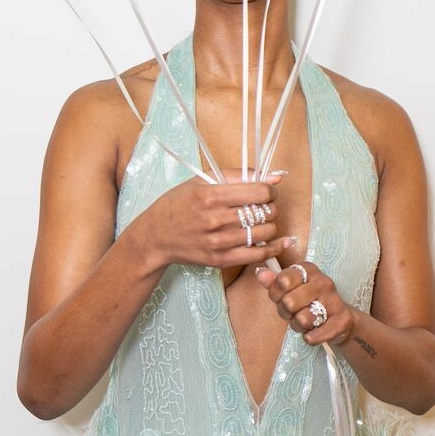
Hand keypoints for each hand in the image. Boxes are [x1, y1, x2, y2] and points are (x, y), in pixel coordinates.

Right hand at [123, 172, 286, 273]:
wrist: (154, 237)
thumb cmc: (176, 205)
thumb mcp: (200, 182)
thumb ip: (238, 176)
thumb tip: (276, 176)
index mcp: (211, 195)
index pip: (259, 192)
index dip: (270, 190)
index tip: (268, 192)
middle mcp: (216, 219)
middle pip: (264, 212)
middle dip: (271, 207)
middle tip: (265, 207)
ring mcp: (219, 242)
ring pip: (264, 232)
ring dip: (270, 225)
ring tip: (262, 222)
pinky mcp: (220, 260)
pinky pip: (257, 255)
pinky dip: (273, 248)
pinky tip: (279, 243)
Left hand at [253, 260, 353, 347]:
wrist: (340, 320)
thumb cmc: (309, 302)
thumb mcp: (290, 290)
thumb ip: (274, 282)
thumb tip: (260, 273)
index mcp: (309, 270)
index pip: (282, 280)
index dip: (277, 294)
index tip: (283, 296)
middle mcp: (324, 282)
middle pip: (289, 302)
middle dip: (286, 312)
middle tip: (294, 312)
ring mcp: (334, 301)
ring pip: (302, 319)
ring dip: (298, 326)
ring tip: (305, 321)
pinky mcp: (341, 322)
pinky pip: (313, 336)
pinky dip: (309, 338)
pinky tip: (314, 331)